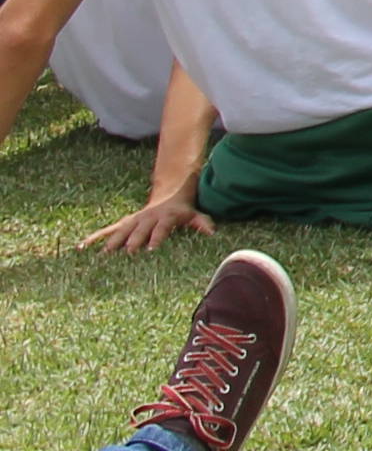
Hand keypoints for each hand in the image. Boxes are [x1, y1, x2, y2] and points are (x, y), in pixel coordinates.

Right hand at [83, 192, 213, 255]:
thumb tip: (212, 233)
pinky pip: (106, 231)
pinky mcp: (123, 224)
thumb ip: (202, 223)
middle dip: (132, 242)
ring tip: (100, 255)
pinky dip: (94, 238)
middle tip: (126, 254)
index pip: (161, 229)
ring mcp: (133, 221)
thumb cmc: (182, 211)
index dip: (156, 238)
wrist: (168, 195)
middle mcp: (146, 219)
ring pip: (119, 231)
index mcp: (164, 218)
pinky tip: (80, 247)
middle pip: (138, 231)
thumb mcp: (194, 215)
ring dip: (110, 242)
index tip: (151, 250)